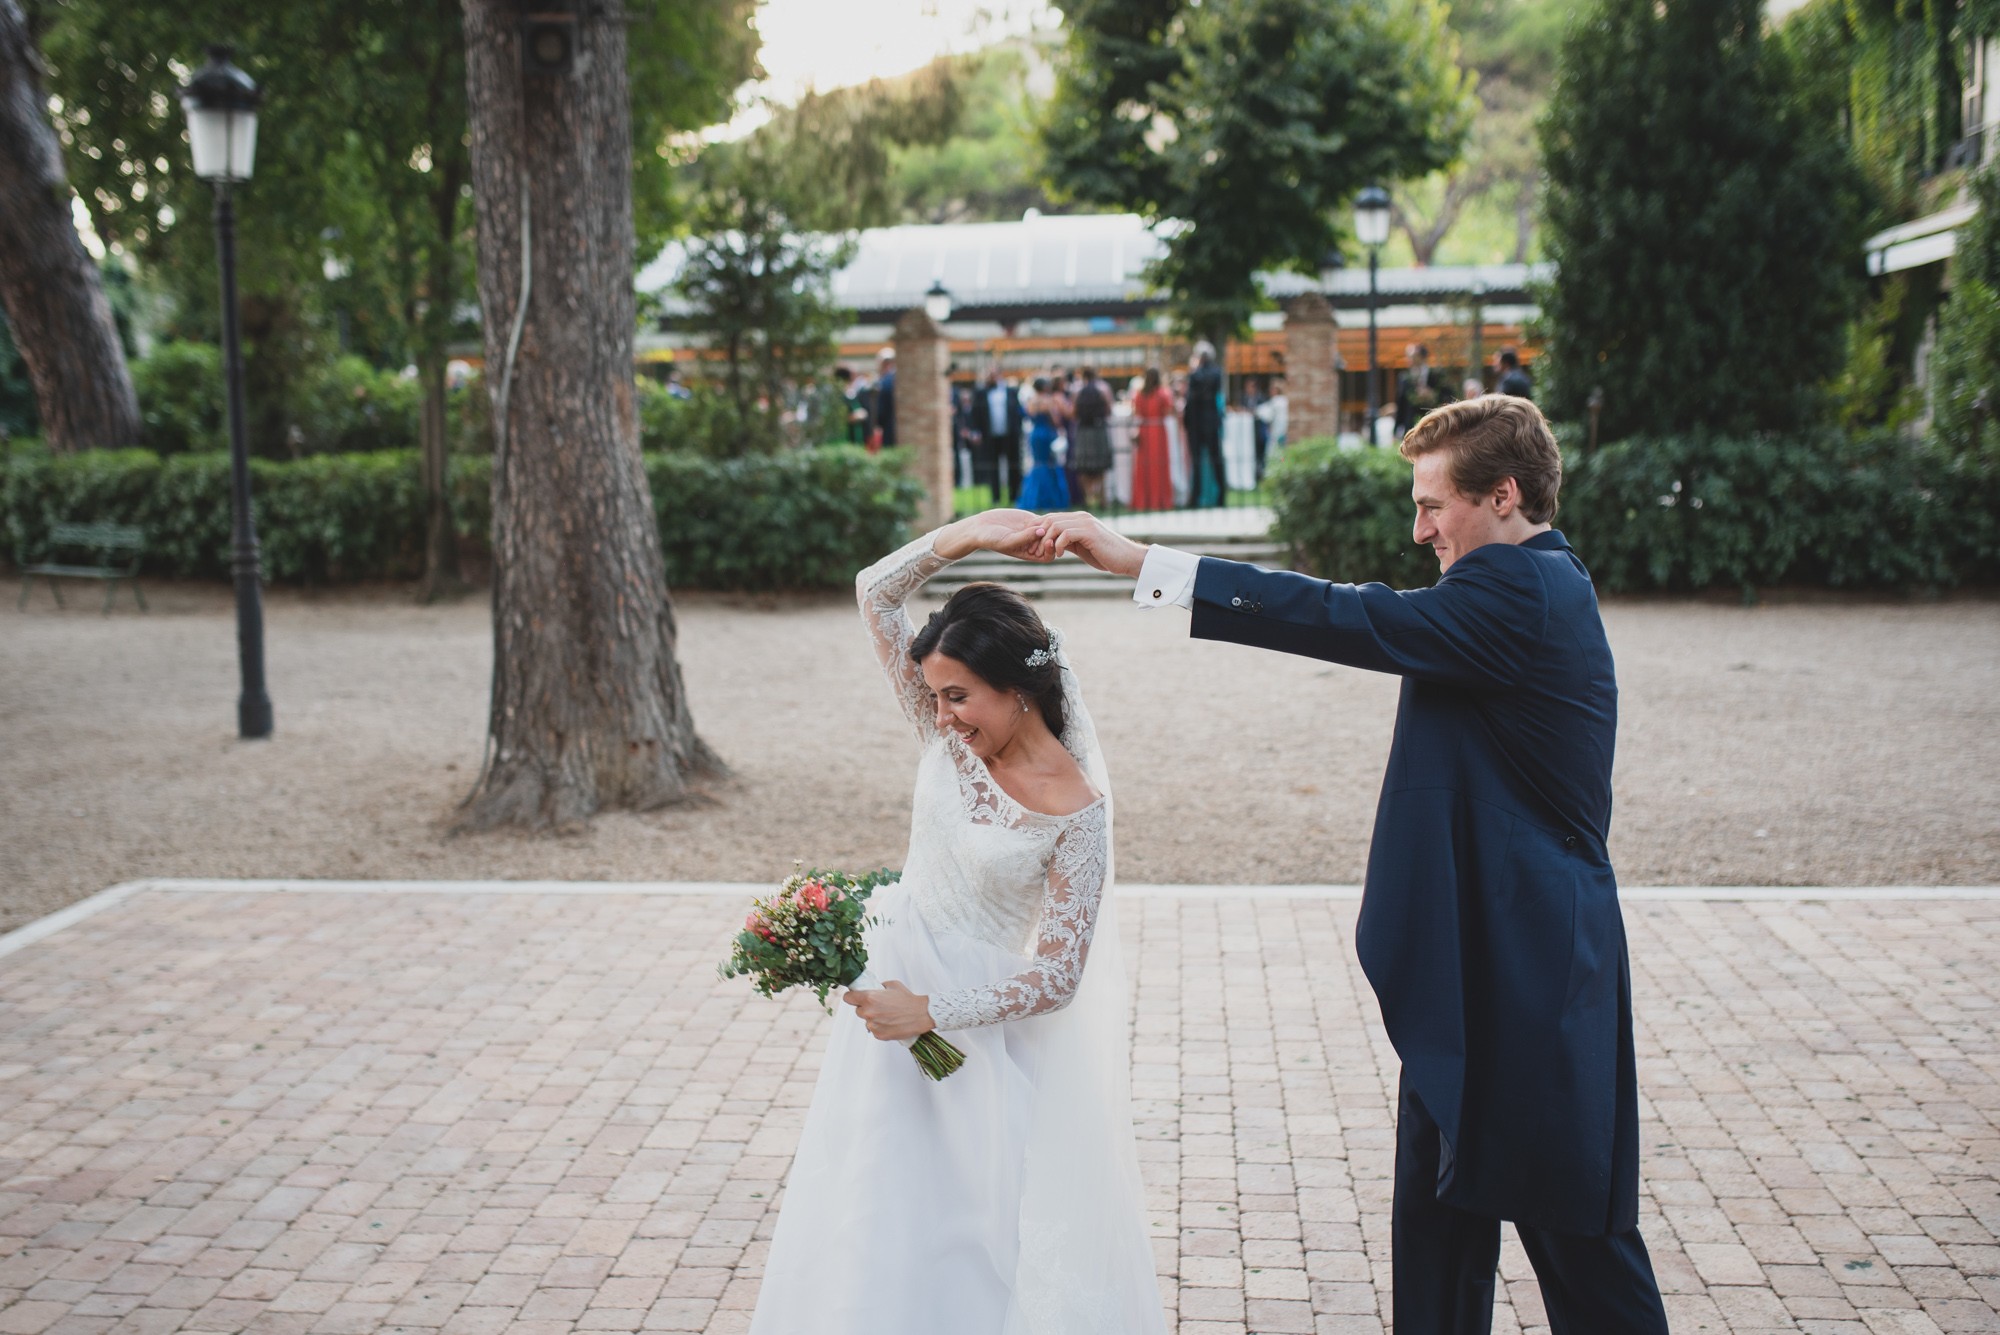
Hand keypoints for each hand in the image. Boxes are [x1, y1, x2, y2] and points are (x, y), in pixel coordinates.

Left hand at [843, 979, 935, 1040]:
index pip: (848, 998)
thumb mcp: (892, 985)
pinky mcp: (879, 1035)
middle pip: (858, 1010)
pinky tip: (891, 1023)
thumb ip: (878, 987)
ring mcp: (873, 1025)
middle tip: (879, 1006)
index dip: (852, 997)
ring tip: (888, 1015)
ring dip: (873, 1019)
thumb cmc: (908, 999)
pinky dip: (880, 1027)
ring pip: (867, 1021)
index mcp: (869, 997)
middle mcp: (869, 1012)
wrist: (921, 1014)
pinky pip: (874, 1030)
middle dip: (866, 1008)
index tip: (855, 997)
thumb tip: (872, 988)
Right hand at [933, 509, 1044, 561]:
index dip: (1051, 550)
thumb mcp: (1008, 541)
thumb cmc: (992, 539)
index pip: (1047, 556)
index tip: (1047, 541)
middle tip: (1043, 528)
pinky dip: (1044, 518)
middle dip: (1051, 536)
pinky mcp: (1029, 520)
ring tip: (1036, 522)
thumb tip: (1042, 531)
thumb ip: (1025, 537)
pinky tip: (1036, 517)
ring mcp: (1032, 532)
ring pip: (1049, 530)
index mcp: (1029, 554)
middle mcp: (1033, 544)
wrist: (981, 527)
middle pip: (1052, 542)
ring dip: (1048, 525)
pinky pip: (1044, 520)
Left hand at [1029, 512, 1147, 577]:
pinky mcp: (1090, 532)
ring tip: (1049, 553)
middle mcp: (1082, 517)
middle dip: (1039, 535)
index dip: (1038, 528)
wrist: (1126, 558)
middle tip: (1037, 550)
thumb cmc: (1105, 555)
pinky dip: (1059, 544)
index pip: (1050, 517)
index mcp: (1079, 519)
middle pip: (1050, 519)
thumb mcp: (1082, 547)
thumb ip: (1068, 541)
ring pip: (1056, 525)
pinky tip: (1060, 555)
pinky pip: (1066, 534)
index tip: (1033, 543)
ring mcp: (1086, 523)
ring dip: (1047, 541)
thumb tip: (1051, 543)